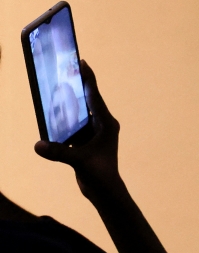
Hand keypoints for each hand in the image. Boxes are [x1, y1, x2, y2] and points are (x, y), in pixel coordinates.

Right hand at [34, 61, 122, 200]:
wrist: (104, 191)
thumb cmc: (99, 175)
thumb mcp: (79, 161)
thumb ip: (59, 152)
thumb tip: (38, 145)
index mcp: (106, 124)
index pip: (95, 96)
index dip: (88, 78)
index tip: (82, 61)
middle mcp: (102, 125)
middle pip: (87, 99)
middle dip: (75, 85)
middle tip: (63, 68)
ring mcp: (94, 132)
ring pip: (79, 112)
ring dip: (67, 101)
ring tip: (53, 86)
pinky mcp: (86, 140)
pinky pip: (72, 124)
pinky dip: (62, 118)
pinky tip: (50, 111)